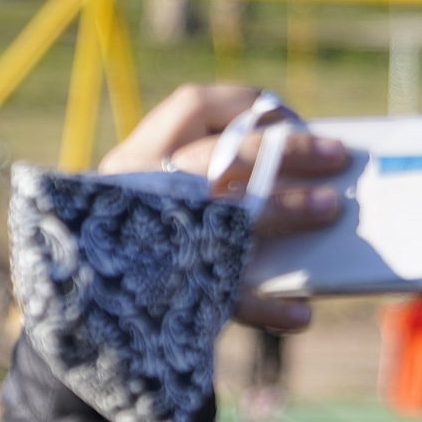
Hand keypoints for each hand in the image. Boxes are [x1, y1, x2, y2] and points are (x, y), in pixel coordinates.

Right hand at [96, 83, 349, 333]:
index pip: (192, 106)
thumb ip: (208, 176)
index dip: (246, 104)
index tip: (289, 116)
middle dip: (286, 151)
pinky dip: (271, 306)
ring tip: (332, 207)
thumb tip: (295, 167)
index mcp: (136, 160)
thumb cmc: (138, 243)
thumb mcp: (155, 197)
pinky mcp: (174, 295)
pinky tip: (303, 314)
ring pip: (229, 215)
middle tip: (337, 155)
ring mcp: (157, 242)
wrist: (84, 317)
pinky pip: (231, 299)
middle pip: (222, 156)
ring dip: (287, 208)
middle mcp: (143, 193)